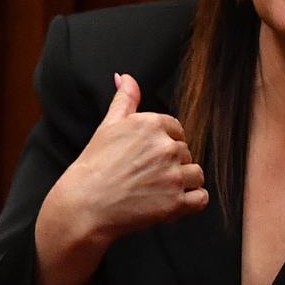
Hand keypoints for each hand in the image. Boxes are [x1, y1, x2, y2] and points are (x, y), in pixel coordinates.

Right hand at [52, 72, 207, 244]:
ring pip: (196, 174)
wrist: (83, 206)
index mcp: (152, 124)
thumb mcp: (108, 126)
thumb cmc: (94, 167)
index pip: (177, 131)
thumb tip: (125, 77)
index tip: (146, 157)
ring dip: (183, 183)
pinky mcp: (176, 203)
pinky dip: (191, 202)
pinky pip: (201, 198)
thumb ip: (124, 99)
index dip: (163, 145)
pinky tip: (171, 202)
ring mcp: (173, 176)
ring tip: (157, 190)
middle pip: (186, 152)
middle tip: (146, 176)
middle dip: (171, 164)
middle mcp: (166, 147)